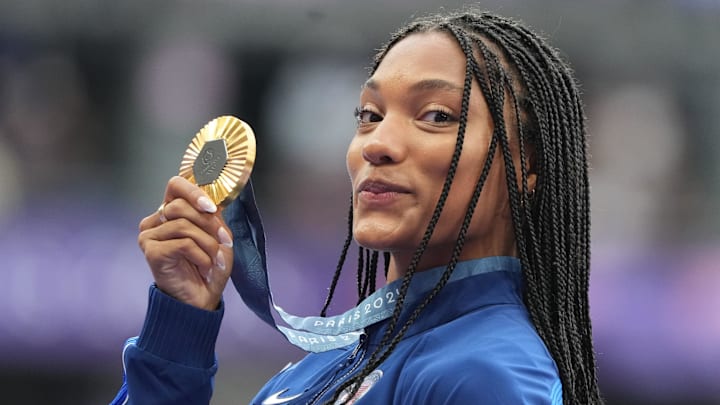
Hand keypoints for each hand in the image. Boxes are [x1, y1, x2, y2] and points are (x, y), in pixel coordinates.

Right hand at [138, 176, 233, 310]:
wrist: (201, 298)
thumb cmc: (209, 266)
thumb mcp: (218, 235)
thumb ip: (212, 215)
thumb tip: (211, 199)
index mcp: (171, 211)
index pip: (176, 185)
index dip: (194, 192)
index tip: (212, 208)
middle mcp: (156, 220)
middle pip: (181, 205)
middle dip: (209, 224)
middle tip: (224, 242)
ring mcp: (149, 235)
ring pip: (184, 225)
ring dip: (208, 244)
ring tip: (215, 259)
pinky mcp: (151, 251)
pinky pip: (183, 243)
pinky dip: (201, 255)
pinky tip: (204, 266)